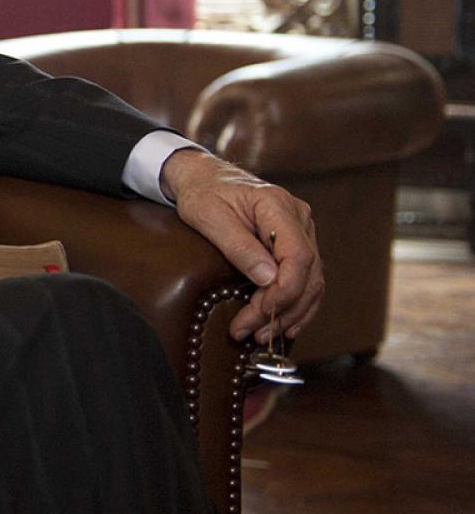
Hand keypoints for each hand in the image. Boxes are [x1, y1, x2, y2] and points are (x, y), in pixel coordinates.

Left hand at [161, 148, 324, 345]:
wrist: (203, 177)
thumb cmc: (203, 193)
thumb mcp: (209, 217)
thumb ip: (239, 247)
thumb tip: (269, 279)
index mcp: (278, 206)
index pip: (298, 257)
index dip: (284, 291)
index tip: (260, 312)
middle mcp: (299, 217)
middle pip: (307, 273)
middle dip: (282, 309)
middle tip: (253, 333)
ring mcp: (301, 229)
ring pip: (312, 280)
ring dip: (291, 313)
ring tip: (263, 335)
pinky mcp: (296, 242)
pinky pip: (305, 278)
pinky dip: (297, 304)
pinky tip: (284, 325)